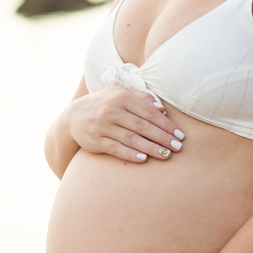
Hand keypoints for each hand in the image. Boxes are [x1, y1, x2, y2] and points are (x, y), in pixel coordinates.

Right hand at [66, 87, 184, 162]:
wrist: (73, 116)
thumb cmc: (104, 104)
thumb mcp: (120, 93)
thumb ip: (141, 98)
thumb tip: (162, 109)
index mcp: (121, 97)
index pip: (149, 112)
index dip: (166, 124)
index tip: (180, 134)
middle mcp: (111, 110)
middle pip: (143, 126)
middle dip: (162, 138)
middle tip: (178, 147)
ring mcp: (102, 126)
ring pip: (131, 139)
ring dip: (151, 148)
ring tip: (166, 155)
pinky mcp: (95, 140)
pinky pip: (115, 148)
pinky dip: (130, 154)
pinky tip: (143, 159)